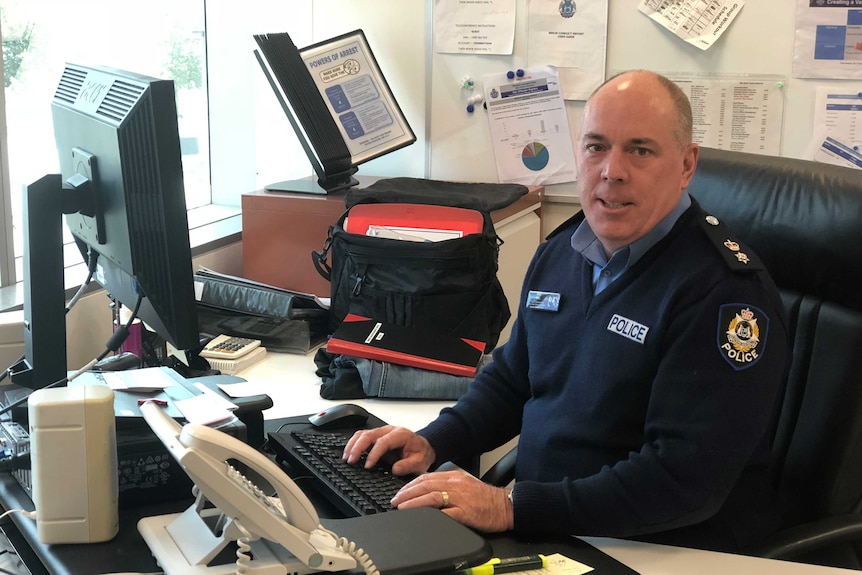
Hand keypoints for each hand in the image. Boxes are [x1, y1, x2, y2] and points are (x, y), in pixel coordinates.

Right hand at [342, 425, 435, 475]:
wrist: (424, 447)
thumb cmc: (421, 453)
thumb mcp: (420, 462)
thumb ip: (409, 465)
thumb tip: (395, 469)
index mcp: (401, 435)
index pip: (383, 442)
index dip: (374, 453)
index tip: (368, 465)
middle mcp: (390, 431)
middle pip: (369, 434)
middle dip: (357, 447)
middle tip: (351, 461)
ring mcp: (382, 432)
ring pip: (362, 433)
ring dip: (352, 445)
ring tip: (346, 458)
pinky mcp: (377, 437)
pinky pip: (362, 436)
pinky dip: (353, 444)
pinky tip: (349, 453)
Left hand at [391, 470, 513, 532]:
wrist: (506, 506)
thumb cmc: (486, 498)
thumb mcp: (464, 484)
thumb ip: (447, 485)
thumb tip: (427, 490)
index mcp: (454, 477)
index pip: (426, 477)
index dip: (410, 485)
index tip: (400, 492)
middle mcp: (455, 485)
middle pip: (425, 485)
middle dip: (406, 493)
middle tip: (395, 500)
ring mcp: (460, 498)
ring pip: (431, 497)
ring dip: (413, 502)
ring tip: (401, 507)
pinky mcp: (465, 512)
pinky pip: (445, 513)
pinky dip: (430, 515)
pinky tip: (421, 518)